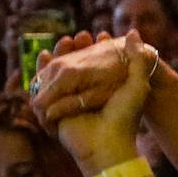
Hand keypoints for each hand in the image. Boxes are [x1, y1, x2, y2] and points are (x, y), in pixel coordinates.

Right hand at [49, 31, 154, 174]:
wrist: (110, 143)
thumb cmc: (126, 115)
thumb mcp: (136, 84)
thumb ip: (137, 59)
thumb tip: (134, 33)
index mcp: (99, 92)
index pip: (90, 66)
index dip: (90, 49)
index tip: (94, 35)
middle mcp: (82, 97)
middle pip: (71, 69)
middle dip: (72, 50)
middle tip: (77, 36)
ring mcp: (66, 104)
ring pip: (55, 76)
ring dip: (57, 58)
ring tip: (63, 42)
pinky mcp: (52, 112)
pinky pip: (41, 89)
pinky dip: (40, 73)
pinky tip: (44, 58)